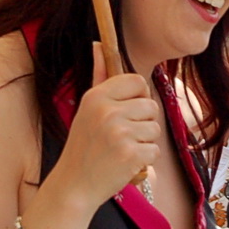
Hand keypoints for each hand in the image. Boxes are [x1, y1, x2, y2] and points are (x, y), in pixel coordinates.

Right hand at [54, 43, 163, 206]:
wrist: (74, 185)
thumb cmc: (84, 145)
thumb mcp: (87, 108)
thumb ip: (98, 76)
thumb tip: (99, 43)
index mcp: (97, 96)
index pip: (137, 81)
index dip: (139, 96)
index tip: (129, 111)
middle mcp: (107, 111)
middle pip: (151, 106)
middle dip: (144, 123)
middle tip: (123, 136)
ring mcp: (119, 133)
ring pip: (154, 129)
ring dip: (144, 142)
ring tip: (121, 150)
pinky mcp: (130, 154)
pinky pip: (154, 151)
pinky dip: (144, 160)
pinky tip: (125, 163)